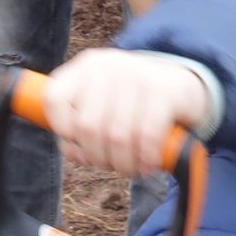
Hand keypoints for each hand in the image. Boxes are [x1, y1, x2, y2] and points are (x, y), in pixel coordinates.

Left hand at [41, 49, 212, 177]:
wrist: (182, 85)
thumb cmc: (133, 106)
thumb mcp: (101, 109)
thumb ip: (78, 132)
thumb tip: (78, 154)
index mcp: (84, 67)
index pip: (54, 100)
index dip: (64, 133)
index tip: (82, 147)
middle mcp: (106, 65)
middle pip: (87, 127)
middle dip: (99, 158)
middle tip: (112, 166)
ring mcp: (135, 73)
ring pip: (116, 136)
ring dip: (124, 164)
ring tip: (131, 170)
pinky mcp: (164, 90)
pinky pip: (146, 135)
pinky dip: (146, 158)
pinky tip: (149, 165)